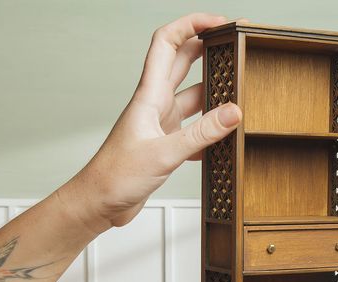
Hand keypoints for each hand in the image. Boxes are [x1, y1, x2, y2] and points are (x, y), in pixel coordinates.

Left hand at [59, 13, 241, 232]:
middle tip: (235, 45)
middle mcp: (155, 104)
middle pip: (183, 61)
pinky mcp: (166, 143)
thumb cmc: (114, 176)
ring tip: (239, 91)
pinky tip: (223, 140)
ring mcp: (161, 123)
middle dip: (209, 48)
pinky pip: (194, 128)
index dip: (192, 24)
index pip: (168, 43)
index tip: (219, 22)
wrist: (99, 202)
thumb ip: (201, 134)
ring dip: (214, 93)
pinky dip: (210, 130)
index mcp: (149, 95)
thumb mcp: (164, 154)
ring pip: (193, 96)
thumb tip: (232, 113)